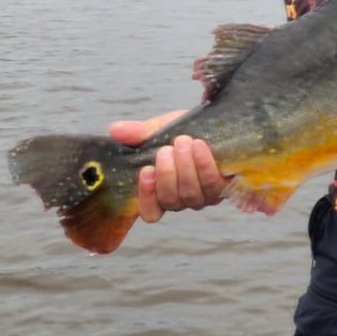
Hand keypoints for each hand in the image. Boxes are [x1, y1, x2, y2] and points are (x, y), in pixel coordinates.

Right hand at [109, 112, 229, 220]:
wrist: (210, 123)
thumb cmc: (180, 132)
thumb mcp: (158, 130)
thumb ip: (138, 133)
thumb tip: (114, 129)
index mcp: (159, 192)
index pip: (150, 212)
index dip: (146, 198)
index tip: (145, 171)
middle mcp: (181, 200)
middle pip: (171, 201)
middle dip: (167, 174)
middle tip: (166, 149)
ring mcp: (202, 196)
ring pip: (191, 195)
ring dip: (186, 168)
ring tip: (183, 142)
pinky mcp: (222, 188)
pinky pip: (213, 184)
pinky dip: (204, 165)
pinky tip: (199, 146)